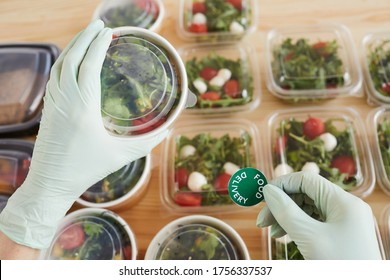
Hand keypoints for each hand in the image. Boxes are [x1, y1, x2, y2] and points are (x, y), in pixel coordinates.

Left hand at [0, 20, 166, 248]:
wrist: (50, 183)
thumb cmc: (86, 170)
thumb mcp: (121, 156)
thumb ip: (148, 142)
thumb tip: (168, 131)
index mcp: (83, 107)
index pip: (89, 65)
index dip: (98, 45)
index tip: (108, 32)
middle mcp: (64, 100)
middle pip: (71, 58)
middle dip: (84, 37)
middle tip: (99, 25)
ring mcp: (52, 104)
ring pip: (59, 66)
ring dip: (72, 47)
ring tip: (87, 37)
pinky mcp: (47, 110)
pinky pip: (54, 78)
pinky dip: (64, 63)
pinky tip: (72, 62)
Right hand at [257, 171, 381, 259]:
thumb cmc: (341, 266)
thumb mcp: (309, 237)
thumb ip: (286, 211)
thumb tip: (267, 190)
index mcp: (343, 201)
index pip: (306, 180)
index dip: (281, 184)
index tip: (262, 196)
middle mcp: (345, 207)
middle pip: (305, 194)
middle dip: (281, 205)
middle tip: (262, 221)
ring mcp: (344, 221)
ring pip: (308, 209)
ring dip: (287, 217)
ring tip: (273, 232)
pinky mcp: (340, 234)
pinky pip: (314, 222)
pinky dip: (297, 227)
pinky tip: (284, 235)